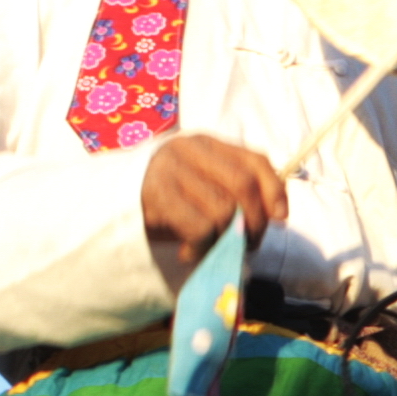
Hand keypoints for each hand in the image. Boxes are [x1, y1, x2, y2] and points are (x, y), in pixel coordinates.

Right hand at [139, 133, 288, 286]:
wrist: (115, 211)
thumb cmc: (171, 203)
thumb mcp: (205, 189)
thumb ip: (237, 192)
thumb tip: (278, 215)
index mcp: (207, 143)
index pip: (255, 160)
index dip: (275, 191)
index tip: (280, 219)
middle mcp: (188, 149)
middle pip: (243, 185)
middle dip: (254, 222)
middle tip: (247, 244)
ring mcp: (170, 170)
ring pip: (223, 209)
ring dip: (227, 239)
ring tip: (215, 249)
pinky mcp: (156, 196)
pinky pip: (200, 227)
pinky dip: (203, 247)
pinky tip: (190, 252)